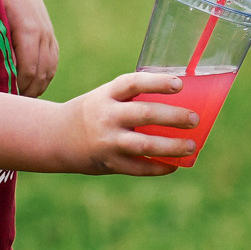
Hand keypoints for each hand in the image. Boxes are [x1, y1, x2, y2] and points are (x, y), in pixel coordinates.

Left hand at [0, 0, 59, 96]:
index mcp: (28, 26)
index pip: (29, 70)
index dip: (16, 90)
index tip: (0, 103)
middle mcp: (42, 28)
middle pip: (42, 73)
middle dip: (25, 93)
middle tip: (6, 107)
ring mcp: (47, 28)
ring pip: (50, 67)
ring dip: (36, 86)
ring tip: (16, 99)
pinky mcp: (46, 27)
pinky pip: (52, 57)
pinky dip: (43, 74)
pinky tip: (27, 84)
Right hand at [65, 72, 196, 175]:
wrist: (56, 137)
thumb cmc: (93, 113)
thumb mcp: (105, 97)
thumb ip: (133, 98)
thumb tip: (179, 98)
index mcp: (107, 95)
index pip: (134, 83)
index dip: (157, 82)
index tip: (179, 84)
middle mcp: (107, 116)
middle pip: (145, 115)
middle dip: (173, 117)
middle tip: (194, 118)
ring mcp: (108, 141)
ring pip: (144, 145)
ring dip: (171, 146)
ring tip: (191, 146)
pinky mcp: (109, 163)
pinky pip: (138, 167)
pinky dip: (158, 167)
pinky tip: (174, 165)